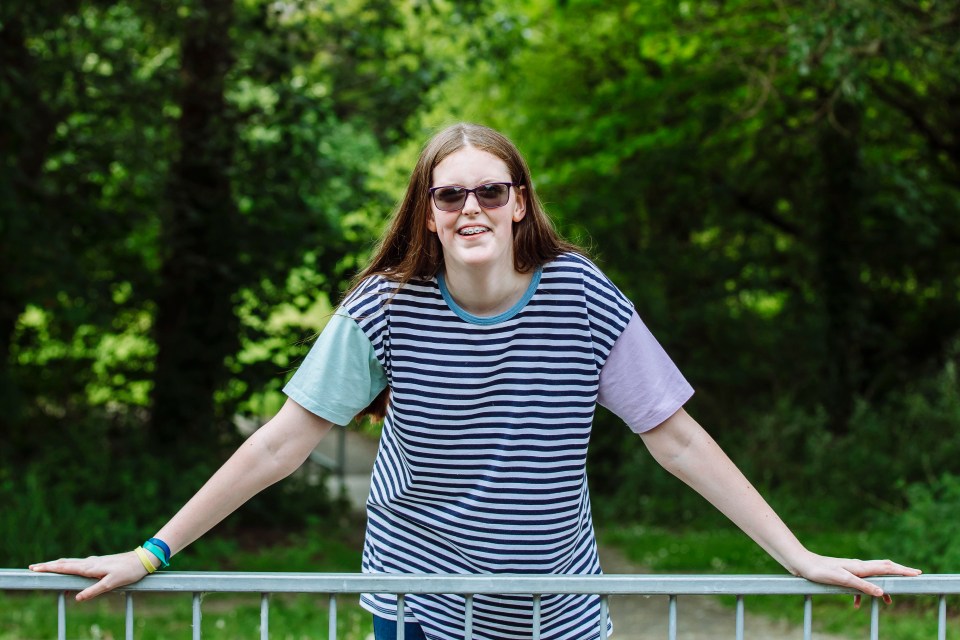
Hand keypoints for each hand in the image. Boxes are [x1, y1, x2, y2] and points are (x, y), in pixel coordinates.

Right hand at [29, 551, 152, 600]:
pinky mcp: (99, 563)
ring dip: (57, 565)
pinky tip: (68, 568)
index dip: (49, 568)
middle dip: (48, 565)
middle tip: (33, 567)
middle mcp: (90, 562)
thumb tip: (77, 599)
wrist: (142, 560)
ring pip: (71, 562)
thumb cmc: (128, 571)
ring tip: (46, 567)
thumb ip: (94, 590)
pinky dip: (68, 565)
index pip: (64, 567)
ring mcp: (94, 562)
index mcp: (90, 567)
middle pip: (64, 563)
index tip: (35, 568)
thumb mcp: (111, 583)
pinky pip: (79, 564)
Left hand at [791, 552, 920, 605]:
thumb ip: (862, 586)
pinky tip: (855, 604)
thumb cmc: (820, 570)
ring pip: (871, 578)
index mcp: (860, 567)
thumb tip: (882, 592)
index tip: (917, 573)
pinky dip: (861, 593)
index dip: (902, 570)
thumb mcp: (842, 580)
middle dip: (898, 574)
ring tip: (888, 601)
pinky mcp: (842, 574)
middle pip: (883, 569)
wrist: (802, 563)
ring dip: (880, 588)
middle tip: (912, 577)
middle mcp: (858, 566)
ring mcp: (850, 570)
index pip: (886, 567)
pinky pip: (857, 584)